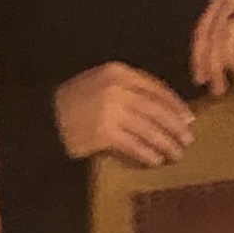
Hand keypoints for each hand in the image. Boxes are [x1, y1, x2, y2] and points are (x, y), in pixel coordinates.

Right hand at [56, 61, 195, 166]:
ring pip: (149, 129)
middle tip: (188, 140)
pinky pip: (134, 145)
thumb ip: (129, 89)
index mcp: (118, 72)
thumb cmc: (75, 102)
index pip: (155, 88)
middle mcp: (116, 88)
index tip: (188, 118)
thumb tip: (165, 108)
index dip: (175, 105)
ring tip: (176, 154)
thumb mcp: (101, 83)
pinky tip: (156, 160)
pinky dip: (147, 153)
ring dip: (166, 143)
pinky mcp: (104, 133)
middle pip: (156, 109)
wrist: (45, 119)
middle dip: (175, 126)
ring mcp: (110, 111)